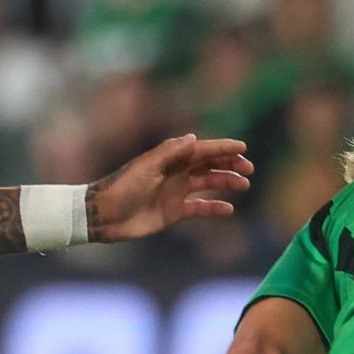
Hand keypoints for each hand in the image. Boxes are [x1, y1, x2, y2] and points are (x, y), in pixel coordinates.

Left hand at [89, 135, 253, 240]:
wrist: (105, 215)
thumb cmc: (122, 187)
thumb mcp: (146, 168)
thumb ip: (170, 153)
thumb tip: (194, 138)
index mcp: (170, 158)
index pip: (202, 150)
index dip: (222, 148)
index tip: (243, 147)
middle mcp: (175, 173)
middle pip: (209, 165)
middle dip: (230, 164)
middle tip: (249, 168)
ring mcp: (175, 192)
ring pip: (208, 184)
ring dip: (226, 183)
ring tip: (244, 185)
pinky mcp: (173, 212)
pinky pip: (199, 208)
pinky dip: (214, 208)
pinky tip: (229, 209)